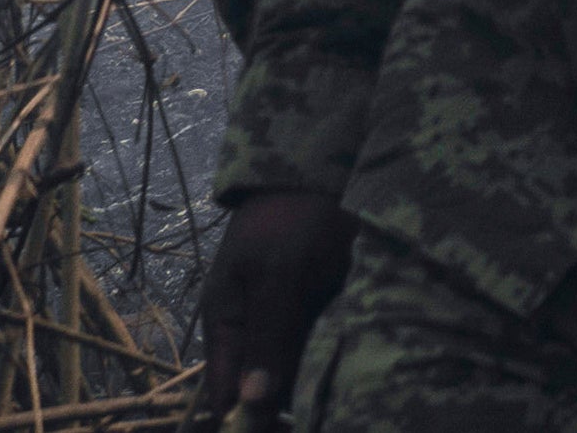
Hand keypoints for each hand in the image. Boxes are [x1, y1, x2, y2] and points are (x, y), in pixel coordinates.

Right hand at [196, 187, 356, 427]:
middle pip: (260, 388)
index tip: (284, 431)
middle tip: (321, 419)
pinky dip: (329, 366)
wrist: (327, 169)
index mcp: (225, 322)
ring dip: (309, 391)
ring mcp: (282, 320)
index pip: (226, 392)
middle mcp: (250, 328)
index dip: (250, 419)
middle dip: (282, 409)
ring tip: (336, 408)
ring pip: (292, 374)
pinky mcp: (314, 310)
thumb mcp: (280, 275)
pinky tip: (350, 381)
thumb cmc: (296, 218)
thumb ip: (268, 337)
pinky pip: (317, 351)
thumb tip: (252, 401)